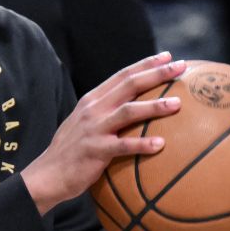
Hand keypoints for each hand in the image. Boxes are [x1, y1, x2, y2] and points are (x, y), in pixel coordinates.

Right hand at [21, 53, 184, 215]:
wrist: (48, 173)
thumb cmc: (73, 150)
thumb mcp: (86, 122)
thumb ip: (106, 112)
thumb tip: (136, 107)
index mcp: (93, 100)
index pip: (123, 75)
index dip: (146, 64)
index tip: (168, 56)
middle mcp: (93, 109)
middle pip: (129, 85)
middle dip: (156, 74)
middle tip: (181, 67)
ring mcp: (94, 129)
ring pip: (128, 111)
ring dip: (154, 106)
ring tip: (177, 104)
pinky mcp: (96, 150)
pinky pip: (123, 146)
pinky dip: (142, 144)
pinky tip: (161, 145)